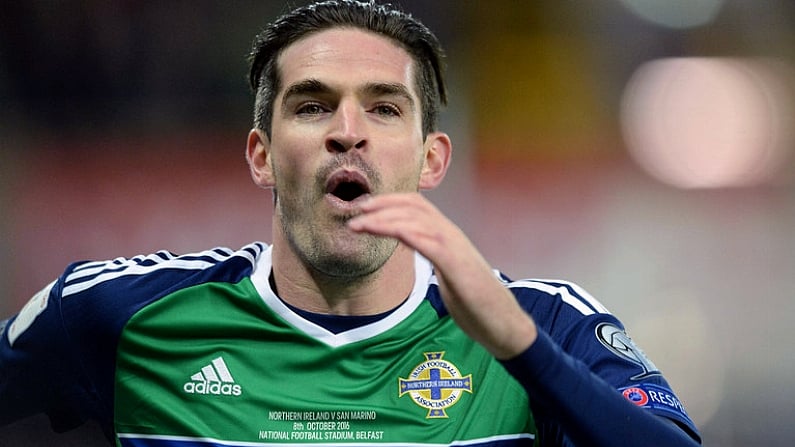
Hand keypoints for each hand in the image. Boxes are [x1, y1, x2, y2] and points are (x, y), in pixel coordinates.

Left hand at [347, 193, 536, 358]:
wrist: (503, 322)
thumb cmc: (476, 301)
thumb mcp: (449, 271)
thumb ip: (432, 254)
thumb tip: (412, 246)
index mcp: (448, 235)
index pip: (417, 205)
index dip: (388, 201)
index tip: (364, 207)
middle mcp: (451, 234)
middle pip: (413, 206)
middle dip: (381, 205)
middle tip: (354, 211)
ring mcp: (455, 247)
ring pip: (415, 220)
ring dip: (383, 219)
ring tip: (358, 225)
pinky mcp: (456, 264)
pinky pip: (427, 241)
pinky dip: (403, 232)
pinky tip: (385, 232)